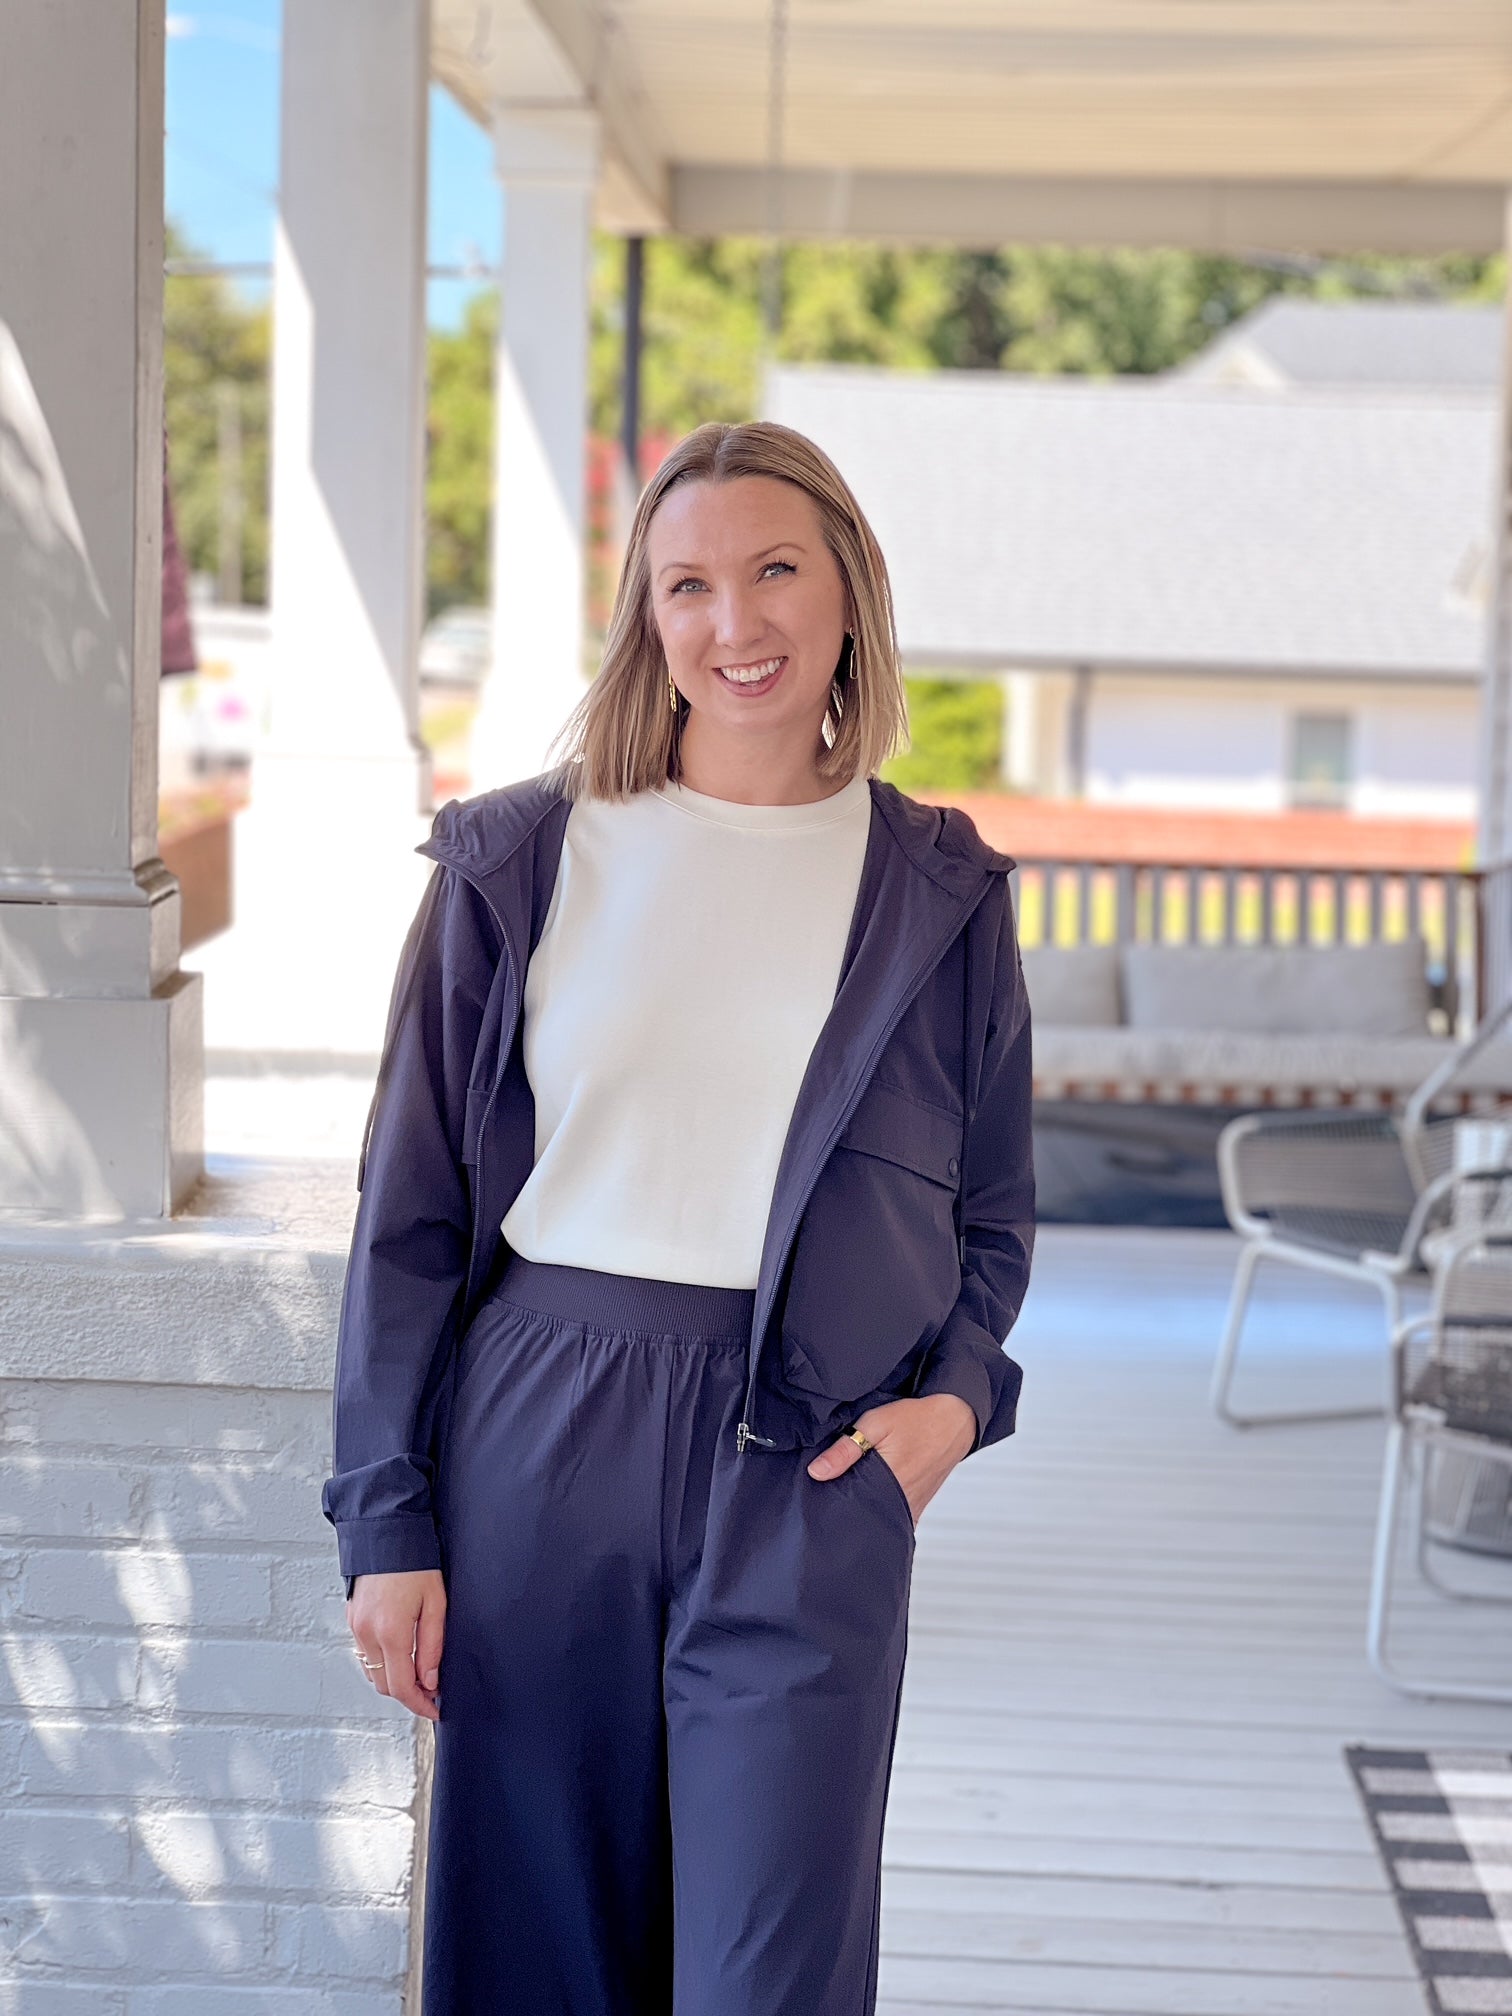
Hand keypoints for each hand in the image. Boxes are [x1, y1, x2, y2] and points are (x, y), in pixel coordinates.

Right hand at [348, 1568, 446, 1721]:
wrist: (386, 1532)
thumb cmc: (415, 1562)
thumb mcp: (436, 1602)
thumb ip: (432, 1646)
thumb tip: (430, 1680)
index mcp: (391, 1632)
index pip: (402, 1687)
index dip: (419, 1705)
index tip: (434, 1709)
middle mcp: (368, 1634)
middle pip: (384, 1686)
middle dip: (408, 1693)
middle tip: (431, 1688)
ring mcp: (356, 1627)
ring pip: (372, 1672)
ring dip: (393, 1679)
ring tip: (418, 1670)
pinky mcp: (352, 1619)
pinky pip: (364, 1654)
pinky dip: (381, 1662)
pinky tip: (400, 1652)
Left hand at [806, 1393, 977, 1524]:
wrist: (955, 1420)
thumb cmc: (917, 1419)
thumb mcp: (876, 1423)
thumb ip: (845, 1449)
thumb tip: (816, 1472)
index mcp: (889, 1485)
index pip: (852, 1511)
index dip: (833, 1509)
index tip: (819, 1504)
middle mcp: (902, 1503)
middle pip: (864, 1518)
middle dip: (846, 1513)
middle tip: (830, 1502)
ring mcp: (912, 1508)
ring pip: (879, 1519)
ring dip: (864, 1511)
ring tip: (849, 1500)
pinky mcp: (917, 1506)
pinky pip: (894, 1517)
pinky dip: (881, 1512)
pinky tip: (870, 1501)